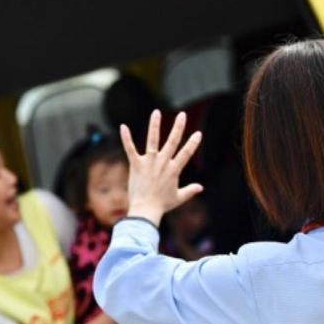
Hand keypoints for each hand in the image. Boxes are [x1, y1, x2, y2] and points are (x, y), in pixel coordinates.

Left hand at [120, 110, 202, 225]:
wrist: (146, 210)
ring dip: (155, 125)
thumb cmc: (162, 205)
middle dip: (178, 127)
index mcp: (174, 170)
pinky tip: (123, 126)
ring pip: (153, 140)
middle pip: (173, 142)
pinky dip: (126, 138)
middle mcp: (163, 163)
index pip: (186, 153)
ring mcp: (149, 163)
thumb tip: (201, 187)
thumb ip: (190, 191)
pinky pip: (130, 149)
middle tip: (182, 115)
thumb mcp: (179, 198)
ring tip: (156, 112)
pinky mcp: (136, 165)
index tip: (198, 133)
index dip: (193, 143)